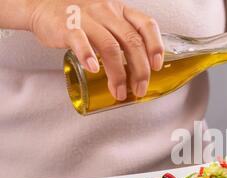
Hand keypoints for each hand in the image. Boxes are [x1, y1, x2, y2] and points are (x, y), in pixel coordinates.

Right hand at [27, 0, 163, 99]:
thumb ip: (122, 37)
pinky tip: (93, 70)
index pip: (146, 25)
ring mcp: (87, 17)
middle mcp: (107, 11)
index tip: (157, 66)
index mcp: (120, 11)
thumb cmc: (78, 18)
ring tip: (119, 91)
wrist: (41, 5)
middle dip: (140, 70)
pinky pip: (80, 41)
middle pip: (132, 42)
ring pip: (110, 46)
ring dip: (118, 73)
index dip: (155, 46)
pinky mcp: (67, 25)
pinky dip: (88, 56)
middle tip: (140, 89)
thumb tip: (139, 71)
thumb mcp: (106, 20)